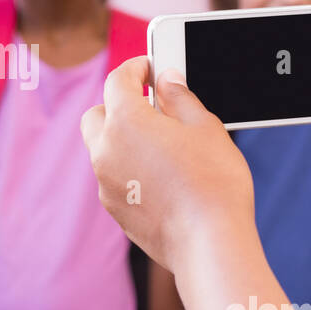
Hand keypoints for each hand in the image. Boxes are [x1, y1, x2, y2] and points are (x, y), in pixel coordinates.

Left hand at [81, 57, 254, 271]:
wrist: (209, 242)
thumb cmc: (213, 181)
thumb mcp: (205, 127)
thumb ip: (180, 98)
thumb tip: (167, 81)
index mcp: (125, 121)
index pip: (118, 80)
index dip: (135, 68)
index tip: (149, 66)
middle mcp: (105, 150)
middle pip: (97, 114)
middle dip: (118, 105)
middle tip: (150, 105)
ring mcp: (105, 183)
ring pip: (103, 149)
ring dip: (122, 139)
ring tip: (160, 142)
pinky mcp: (114, 209)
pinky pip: (113, 177)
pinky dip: (128, 168)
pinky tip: (160, 175)